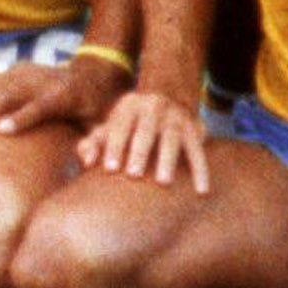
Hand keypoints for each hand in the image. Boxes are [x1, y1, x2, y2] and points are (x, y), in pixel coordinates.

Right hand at [0, 57, 115, 140]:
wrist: (93, 72)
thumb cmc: (98, 108)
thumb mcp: (105, 125)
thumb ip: (97, 142)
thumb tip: (89, 161)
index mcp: (65, 94)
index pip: (41, 106)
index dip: (22, 117)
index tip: (2, 131)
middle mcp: (42, 80)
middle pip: (8, 93)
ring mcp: (27, 72)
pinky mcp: (15, 71)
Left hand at [77, 85, 209, 191]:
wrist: (168, 97)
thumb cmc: (130, 123)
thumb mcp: (112, 125)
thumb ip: (95, 142)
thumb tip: (86, 161)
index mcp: (129, 106)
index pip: (119, 126)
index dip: (114, 146)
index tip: (110, 169)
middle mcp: (154, 107)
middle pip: (146, 130)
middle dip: (140, 151)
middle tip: (134, 175)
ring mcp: (176, 116)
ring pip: (172, 137)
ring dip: (168, 159)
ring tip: (163, 182)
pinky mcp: (195, 127)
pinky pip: (198, 150)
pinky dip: (200, 170)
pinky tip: (201, 190)